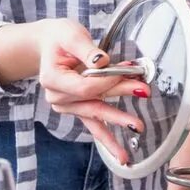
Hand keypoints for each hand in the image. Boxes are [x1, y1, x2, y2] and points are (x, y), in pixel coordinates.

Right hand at [31, 19, 146, 162]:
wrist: (48, 44)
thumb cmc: (59, 38)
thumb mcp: (71, 35)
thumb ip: (87, 49)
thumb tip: (102, 62)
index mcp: (52, 79)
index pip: (85, 86)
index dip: (108, 81)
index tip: (129, 71)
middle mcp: (57, 97)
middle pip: (93, 103)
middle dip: (119, 108)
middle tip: (141, 108)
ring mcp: (67, 105)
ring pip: (96, 115)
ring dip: (117, 123)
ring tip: (132, 141)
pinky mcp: (78, 108)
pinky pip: (93, 124)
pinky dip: (108, 136)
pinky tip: (120, 154)